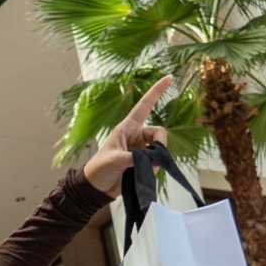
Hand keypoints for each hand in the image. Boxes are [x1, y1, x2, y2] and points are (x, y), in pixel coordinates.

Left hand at [81, 76, 174, 197]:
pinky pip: (157, 162)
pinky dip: (154, 169)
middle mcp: (136, 136)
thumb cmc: (99, 168)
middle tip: (154, 158)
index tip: (169, 77)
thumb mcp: (115, 160)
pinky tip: (141, 176)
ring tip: (139, 171)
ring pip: (159, 150)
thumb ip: (136, 158)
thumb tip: (155, 160)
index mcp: (127, 127)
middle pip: (159, 133)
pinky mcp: (144, 163)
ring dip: (155, 161)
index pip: (145, 105)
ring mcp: (141, 149)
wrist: (96, 188)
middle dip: (160, 145)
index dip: (157, 91)